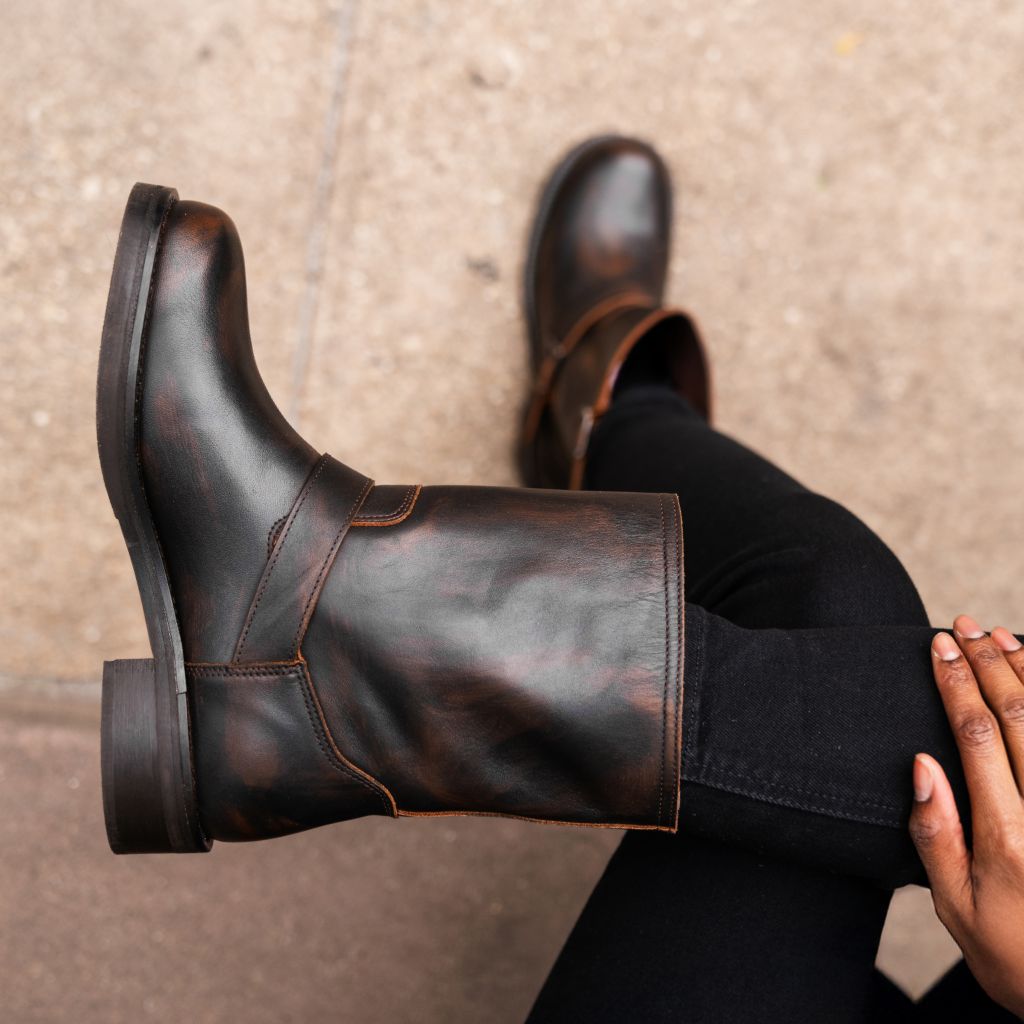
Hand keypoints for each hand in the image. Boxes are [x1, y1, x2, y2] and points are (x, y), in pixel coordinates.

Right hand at [909, 614, 1023, 1017]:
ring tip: (1001, 636)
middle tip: (964, 626)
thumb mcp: (956, 909)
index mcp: (1007, 836)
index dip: (956, 682)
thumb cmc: (1017, 956)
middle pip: (1019, 716)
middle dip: (988, 663)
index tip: (938, 645)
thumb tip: (921, 764)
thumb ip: (935, 835)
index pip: (977, 734)